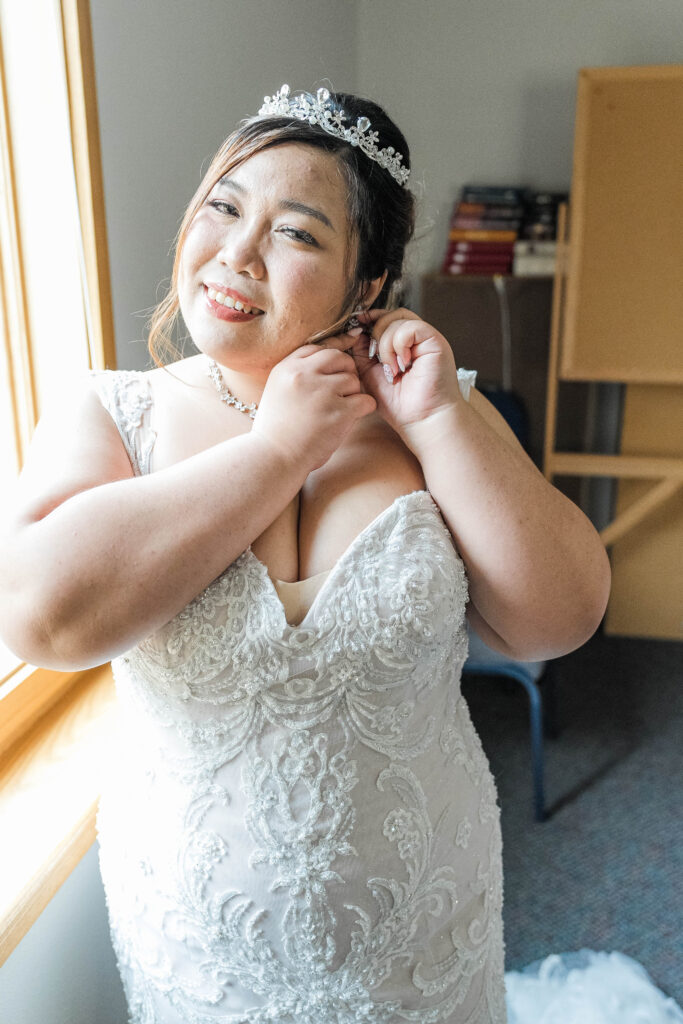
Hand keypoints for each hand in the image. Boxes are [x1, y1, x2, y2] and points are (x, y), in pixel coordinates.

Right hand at [252, 333, 375, 471]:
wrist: (273, 458)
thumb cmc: (276, 431)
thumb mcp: (277, 393)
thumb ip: (297, 377)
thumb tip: (326, 367)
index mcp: (286, 368)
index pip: (316, 349)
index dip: (329, 360)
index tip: (332, 373)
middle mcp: (303, 374)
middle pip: (338, 357)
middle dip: (345, 371)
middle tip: (343, 390)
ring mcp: (322, 392)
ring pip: (353, 379)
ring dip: (352, 394)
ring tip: (341, 410)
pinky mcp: (339, 411)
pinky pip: (365, 401)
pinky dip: (364, 409)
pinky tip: (352, 418)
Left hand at [348, 308, 463, 445]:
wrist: (421, 420)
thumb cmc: (399, 404)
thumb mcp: (370, 374)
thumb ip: (362, 352)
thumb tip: (355, 331)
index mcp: (404, 345)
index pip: (386, 318)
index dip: (370, 319)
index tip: (356, 327)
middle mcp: (417, 339)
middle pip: (391, 314)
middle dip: (375, 331)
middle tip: (375, 357)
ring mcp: (427, 338)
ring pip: (398, 319)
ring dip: (386, 344)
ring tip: (391, 369)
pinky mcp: (435, 341)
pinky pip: (409, 328)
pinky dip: (398, 345)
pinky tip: (402, 365)